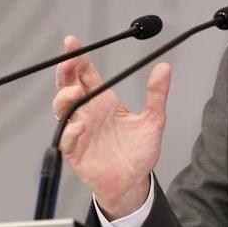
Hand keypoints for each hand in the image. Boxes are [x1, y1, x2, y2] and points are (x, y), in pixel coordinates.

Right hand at [52, 35, 170, 217]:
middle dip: (66, 72)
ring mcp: (80, 132)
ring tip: (75, 92)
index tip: (74, 44)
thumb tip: (164, 68)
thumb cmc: (139, 152)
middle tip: (70, 61)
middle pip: (68, 87)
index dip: (78, 58)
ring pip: (63, 110)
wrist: (134, 183)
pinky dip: (71, 132)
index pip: (86, 75)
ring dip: (65, 99)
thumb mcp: (153, 120)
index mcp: (104, 102)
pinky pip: (67, 140)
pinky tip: (79, 126)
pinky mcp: (76, 152)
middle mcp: (88, 114)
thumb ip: (156, 95)